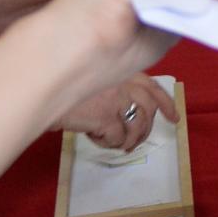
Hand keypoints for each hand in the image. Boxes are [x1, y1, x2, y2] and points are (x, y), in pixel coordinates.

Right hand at [59, 74, 177, 151]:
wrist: (43, 89)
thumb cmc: (63, 84)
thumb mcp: (95, 78)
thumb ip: (114, 86)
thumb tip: (127, 112)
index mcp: (123, 70)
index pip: (153, 86)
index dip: (167, 104)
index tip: (174, 118)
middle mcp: (125, 81)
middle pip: (149, 108)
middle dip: (148, 128)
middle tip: (139, 141)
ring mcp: (117, 98)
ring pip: (138, 125)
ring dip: (130, 140)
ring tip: (120, 146)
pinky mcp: (106, 116)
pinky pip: (118, 137)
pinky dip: (110, 143)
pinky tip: (97, 139)